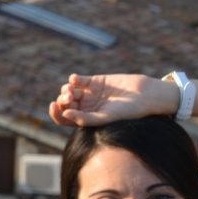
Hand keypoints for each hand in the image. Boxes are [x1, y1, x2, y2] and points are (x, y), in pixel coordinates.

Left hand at [48, 73, 174, 126]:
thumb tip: (65, 115)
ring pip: (68, 91)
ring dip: (66, 89)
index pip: (63, 118)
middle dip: (63, 100)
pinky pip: (77, 80)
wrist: (143, 96)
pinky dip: (73, 79)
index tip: (54, 105)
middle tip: (70, 97)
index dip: (55, 113)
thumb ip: (84, 119)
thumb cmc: (126, 112)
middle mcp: (84, 107)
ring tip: (73, 90)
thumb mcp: (105, 118)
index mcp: (84, 119)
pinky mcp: (93, 81)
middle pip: (64, 103)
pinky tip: (76, 80)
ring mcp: (88, 94)